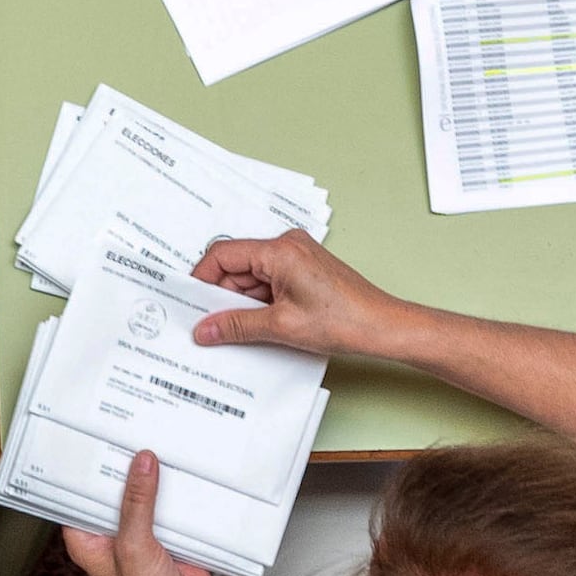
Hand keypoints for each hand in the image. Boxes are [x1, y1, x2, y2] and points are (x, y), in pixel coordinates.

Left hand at [58, 448, 222, 575]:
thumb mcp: (135, 547)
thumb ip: (137, 504)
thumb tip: (141, 465)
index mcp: (88, 538)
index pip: (77, 493)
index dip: (82, 467)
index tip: (90, 437)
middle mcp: (111, 533)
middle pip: (112, 488)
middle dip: (121, 465)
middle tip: (127, 432)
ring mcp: (139, 532)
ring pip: (141, 493)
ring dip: (150, 476)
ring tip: (155, 441)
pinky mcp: (166, 532)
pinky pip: (167, 502)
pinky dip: (173, 489)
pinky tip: (178, 470)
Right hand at [188, 228, 407, 363]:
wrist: (384, 327)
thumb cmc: (345, 320)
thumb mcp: (281, 326)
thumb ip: (237, 325)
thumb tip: (205, 329)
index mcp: (280, 250)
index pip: (223, 255)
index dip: (202, 280)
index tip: (191, 304)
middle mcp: (287, 245)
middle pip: (236, 266)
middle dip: (222, 297)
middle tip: (208, 325)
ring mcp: (297, 257)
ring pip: (251, 277)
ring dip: (241, 303)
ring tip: (235, 330)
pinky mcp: (303, 271)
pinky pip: (269, 282)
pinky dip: (259, 303)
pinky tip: (256, 326)